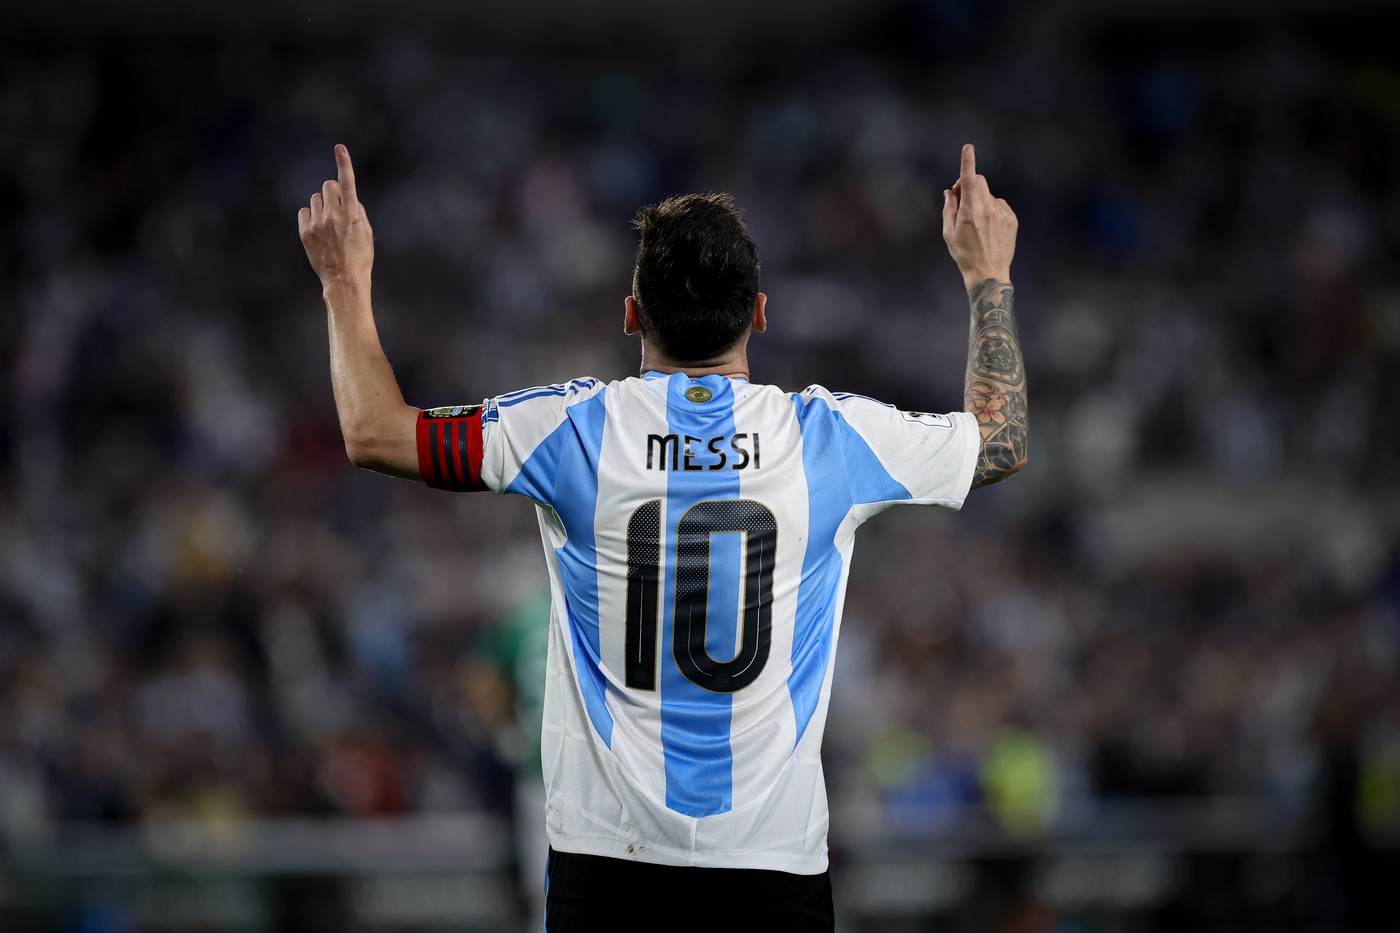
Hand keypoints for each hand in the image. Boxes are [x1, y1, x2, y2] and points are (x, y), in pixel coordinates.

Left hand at [299, 144, 373, 285]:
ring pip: (316, 198)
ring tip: (329, 224)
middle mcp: (334, 215)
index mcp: (352, 214)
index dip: (344, 163)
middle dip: (333, 192)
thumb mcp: (367, 232)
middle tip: (338, 207)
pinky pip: (305, 211)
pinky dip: (311, 216)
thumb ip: (358, 210)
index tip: (339, 148)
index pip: (347, 182)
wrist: (344, 280)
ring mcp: (318, 223)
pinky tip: (318, 230)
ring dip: (322, 205)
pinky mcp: (305, 232)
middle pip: (327, 185)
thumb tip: (348, 196)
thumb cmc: (360, 256)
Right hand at [942, 143, 1017, 287]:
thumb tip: (950, 192)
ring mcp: (1003, 213)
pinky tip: (988, 228)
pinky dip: (992, 210)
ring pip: (989, 196)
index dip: (968, 161)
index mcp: (971, 211)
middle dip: (969, 186)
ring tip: (976, 224)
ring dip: (981, 201)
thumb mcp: (948, 233)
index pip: (970, 179)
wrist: (988, 272)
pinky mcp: (1012, 219)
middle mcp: (989, 208)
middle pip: (980, 182)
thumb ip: (948, 209)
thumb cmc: (964, 254)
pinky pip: (1000, 206)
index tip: (969, 147)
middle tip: (960, 200)